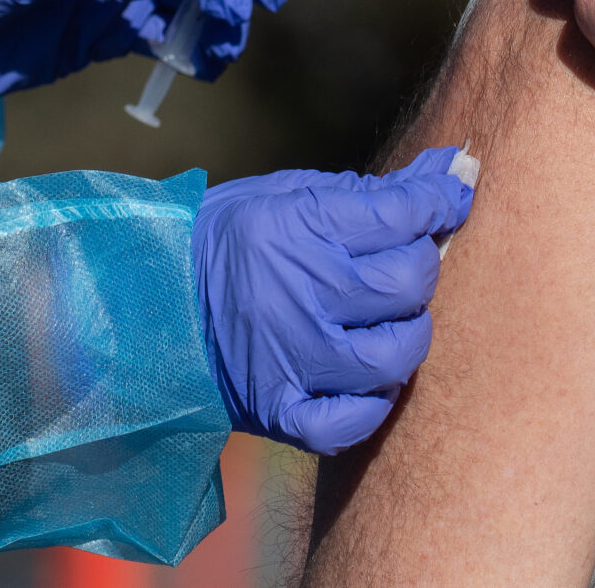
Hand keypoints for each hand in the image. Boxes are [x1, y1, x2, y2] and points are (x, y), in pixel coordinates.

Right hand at [194, 148, 475, 454]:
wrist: (144, 301)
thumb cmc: (222, 239)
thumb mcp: (285, 194)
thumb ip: (367, 192)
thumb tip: (445, 174)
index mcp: (293, 226)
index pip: (400, 214)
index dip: (438, 201)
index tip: (450, 197)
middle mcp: (297, 291)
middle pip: (408, 282)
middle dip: (421, 265)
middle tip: (402, 261)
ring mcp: (290, 357)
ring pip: (395, 355)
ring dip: (407, 333)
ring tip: (387, 320)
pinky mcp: (279, 410)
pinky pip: (354, 420)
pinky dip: (372, 402)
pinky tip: (364, 377)